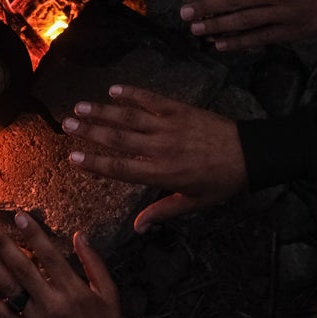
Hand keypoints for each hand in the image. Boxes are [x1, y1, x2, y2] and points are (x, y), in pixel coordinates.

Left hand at [0, 213, 121, 317]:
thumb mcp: (109, 294)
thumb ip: (93, 263)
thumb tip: (79, 235)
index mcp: (73, 291)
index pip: (49, 256)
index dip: (33, 234)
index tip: (19, 215)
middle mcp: (52, 304)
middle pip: (23, 268)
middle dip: (3, 244)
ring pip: (10, 288)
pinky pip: (4, 315)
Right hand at [63, 85, 247, 231]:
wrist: (249, 155)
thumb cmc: (221, 182)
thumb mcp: (193, 203)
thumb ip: (162, 212)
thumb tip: (137, 227)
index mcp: (161, 173)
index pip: (120, 168)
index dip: (94, 164)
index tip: (73, 158)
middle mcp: (161, 148)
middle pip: (118, 138)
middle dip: (90, 131)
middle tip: (67, 124)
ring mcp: (169, 126)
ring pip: (129, 116)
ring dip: (103, 110)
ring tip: (80, 106)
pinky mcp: (179, 110)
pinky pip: (151, 100)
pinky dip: (132, 93)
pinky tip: (113, 89)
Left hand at [180, 0, 316, 51]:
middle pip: (235, 0)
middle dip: (207, 6)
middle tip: (183, 12)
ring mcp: (284, 14)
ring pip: (244, 22)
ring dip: (217, 26)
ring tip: (195, 29)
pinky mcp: (291, 32)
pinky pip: (260, 38)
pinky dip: (239, 43)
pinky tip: (220, 45)